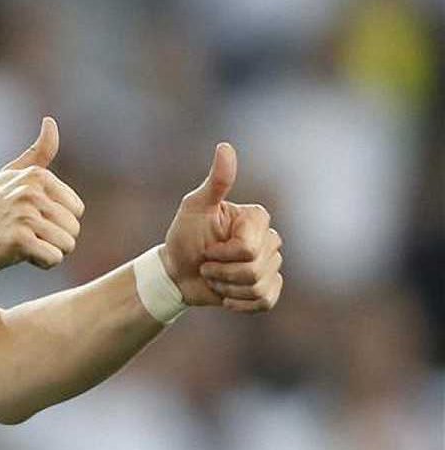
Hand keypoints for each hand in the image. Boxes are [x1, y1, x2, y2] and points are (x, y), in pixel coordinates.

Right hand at [0, 117, 84, 274]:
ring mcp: (25, 215)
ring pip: (67, 245)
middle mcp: (32, 192)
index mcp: (36, 175)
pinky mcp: (20, 240)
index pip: (77, 209)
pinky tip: (20, 255)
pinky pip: (53, 259)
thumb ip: (38, 151)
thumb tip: (50, 121)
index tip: (32, 219)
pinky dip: (41, 263)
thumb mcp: (11, 174)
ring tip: (24, 244)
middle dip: (54, 238)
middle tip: (26, 234)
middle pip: (74, 229)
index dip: (58, 221)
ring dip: (48, 251)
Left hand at [160, 143, 283, 311]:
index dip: (222, 253)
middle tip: (206, 264)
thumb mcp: (194, 208)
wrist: (177, 272)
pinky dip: (239, 303)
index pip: (248, 247)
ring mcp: (272, 265)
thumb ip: (215, 182)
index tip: (206, 246)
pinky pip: (265, 301)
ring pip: (258, 287)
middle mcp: (270, 239)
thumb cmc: (183, 236)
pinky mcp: (269, 289)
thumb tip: (225, 146)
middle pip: (254, 269)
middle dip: (221, 272)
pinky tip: (225, 294)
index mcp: (256, 218)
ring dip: (226, 288)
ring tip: (214, 276)